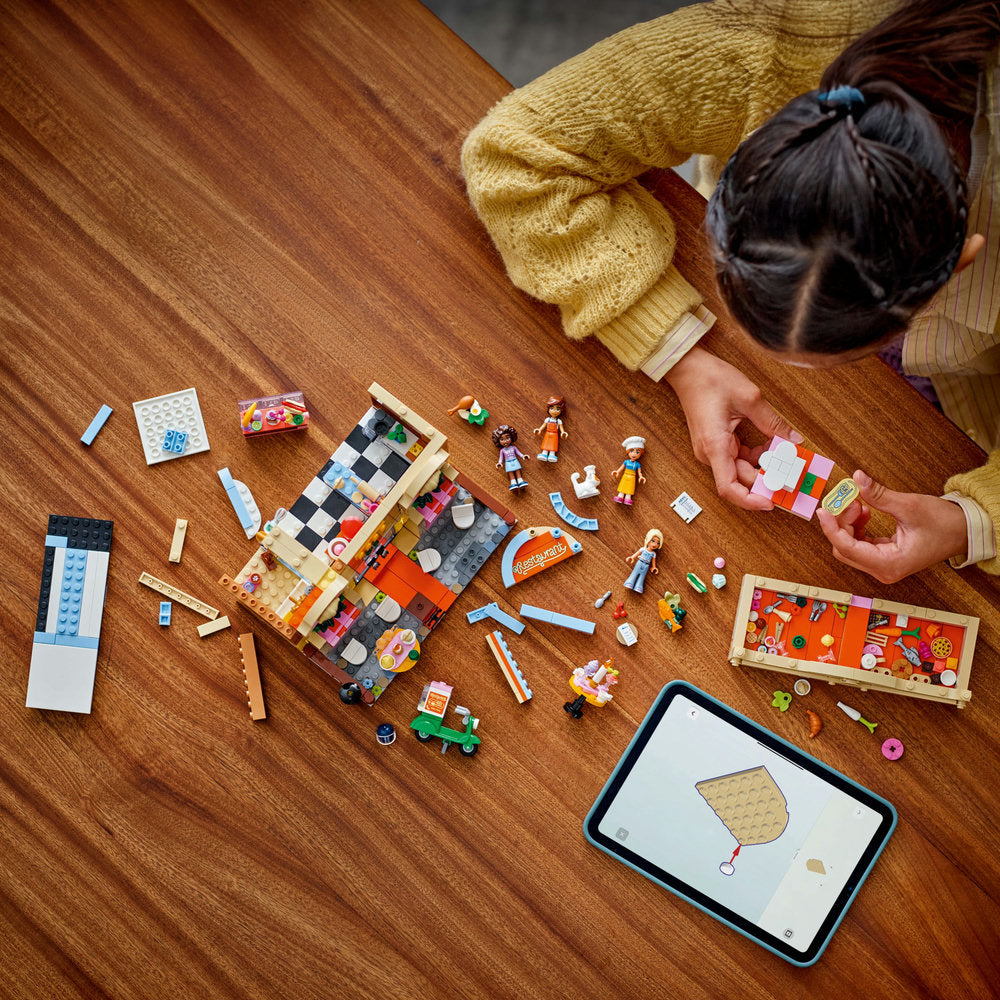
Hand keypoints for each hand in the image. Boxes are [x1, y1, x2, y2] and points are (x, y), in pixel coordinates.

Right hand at [665, 347, 800, 510]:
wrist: (688, 369)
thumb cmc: (710, 380)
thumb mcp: (749, 398)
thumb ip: (772, 422)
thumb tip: (793, 440)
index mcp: (715, 445)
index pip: (729, 488)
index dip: (750, 500)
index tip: (771, 503)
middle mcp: (710, 453)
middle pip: (739, 480)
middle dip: (765, 482)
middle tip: (792, 478)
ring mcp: (711, 449)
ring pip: (740, 471)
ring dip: (762, 469)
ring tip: (786, 462)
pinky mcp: (715, 444)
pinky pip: (737, 459)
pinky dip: (756, 458)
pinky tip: (772, 449)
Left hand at [815, 471, 967, 582]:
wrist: (964, 532)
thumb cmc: (945, 524)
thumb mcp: (909, 506)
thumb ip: (879, 495)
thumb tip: (857, 479)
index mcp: (889, 564)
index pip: (847, 548)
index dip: (831, 528)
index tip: (824, 510)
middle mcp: (884, 570)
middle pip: (844, 549)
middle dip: (841, 523)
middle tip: (850, 500)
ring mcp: (883, 566)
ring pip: (849, 547)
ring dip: (848, 524)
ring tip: (860, 504)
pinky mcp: (884, 559)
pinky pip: (859, 545)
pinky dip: (857, 528)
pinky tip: (864, 512)